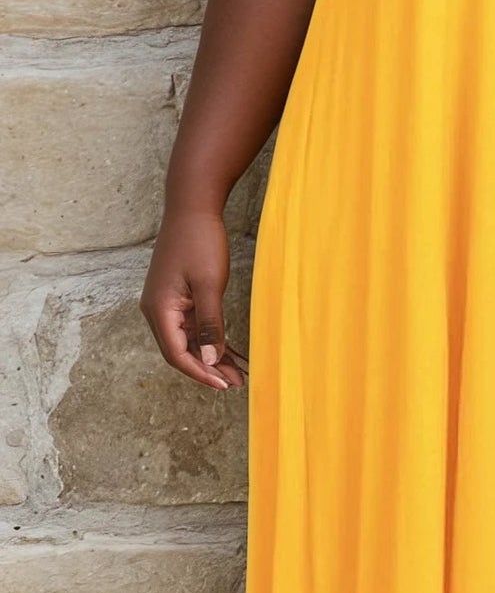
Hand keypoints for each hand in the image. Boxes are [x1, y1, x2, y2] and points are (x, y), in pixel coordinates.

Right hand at [140, 207, 245, 390]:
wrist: (193, 207)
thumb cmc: (200, 241)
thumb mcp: (209, 285)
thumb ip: (209, 325)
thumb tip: (209, 361)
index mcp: (159, 310)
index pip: (176, 354)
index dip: (200, 372)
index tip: (224, 384)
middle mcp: (158, 310)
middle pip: (182, 351)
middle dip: (209, 368)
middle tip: (238, 382)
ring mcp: (167, 304)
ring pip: (190, 340)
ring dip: (213, 355)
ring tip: (239, 372)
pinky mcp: (179, 297)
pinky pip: (194, 325)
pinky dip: (212, 338)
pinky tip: (231, 350)